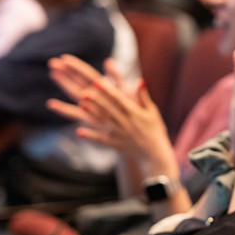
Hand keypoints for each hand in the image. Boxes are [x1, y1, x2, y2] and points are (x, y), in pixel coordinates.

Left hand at [48, 58, 173, 173]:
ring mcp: (119, 135)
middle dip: (96, 100)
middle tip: (84, 92)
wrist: (155, 153)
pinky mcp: (115, 145)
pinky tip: (79, 131)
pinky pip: (101, 140)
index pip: (118, 99)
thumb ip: (143, 96)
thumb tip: (138, 80)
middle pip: (108, 110)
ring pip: (103, 122)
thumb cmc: (155, 129)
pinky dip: (90, 136)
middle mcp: (126, 123)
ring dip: (92, 114)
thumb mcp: (152, 111)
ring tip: (81, 105)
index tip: (97, 82)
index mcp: (135, 113)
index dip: (107, 91)